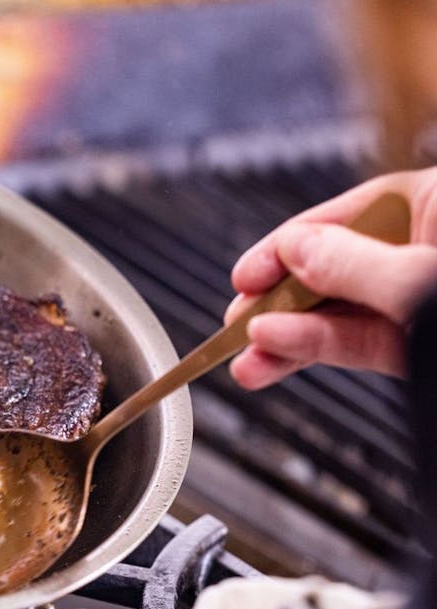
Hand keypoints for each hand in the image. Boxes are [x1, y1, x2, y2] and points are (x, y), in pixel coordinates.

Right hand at [225, 167, 436, 389]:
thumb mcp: (422, 278)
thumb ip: (354, 265)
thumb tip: (293, 250)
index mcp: (434, 205)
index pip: (344, 217)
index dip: (285, 247)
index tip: (245, 276)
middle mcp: (423, 249)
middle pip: (334, 268)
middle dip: (278, 299)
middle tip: (236, 321)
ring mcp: (419, 299)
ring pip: (341, 314)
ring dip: (286, 337)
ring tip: (247, 360)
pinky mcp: (418, 344)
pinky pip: (359, 343)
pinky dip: (315, 350)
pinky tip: (275, 357)